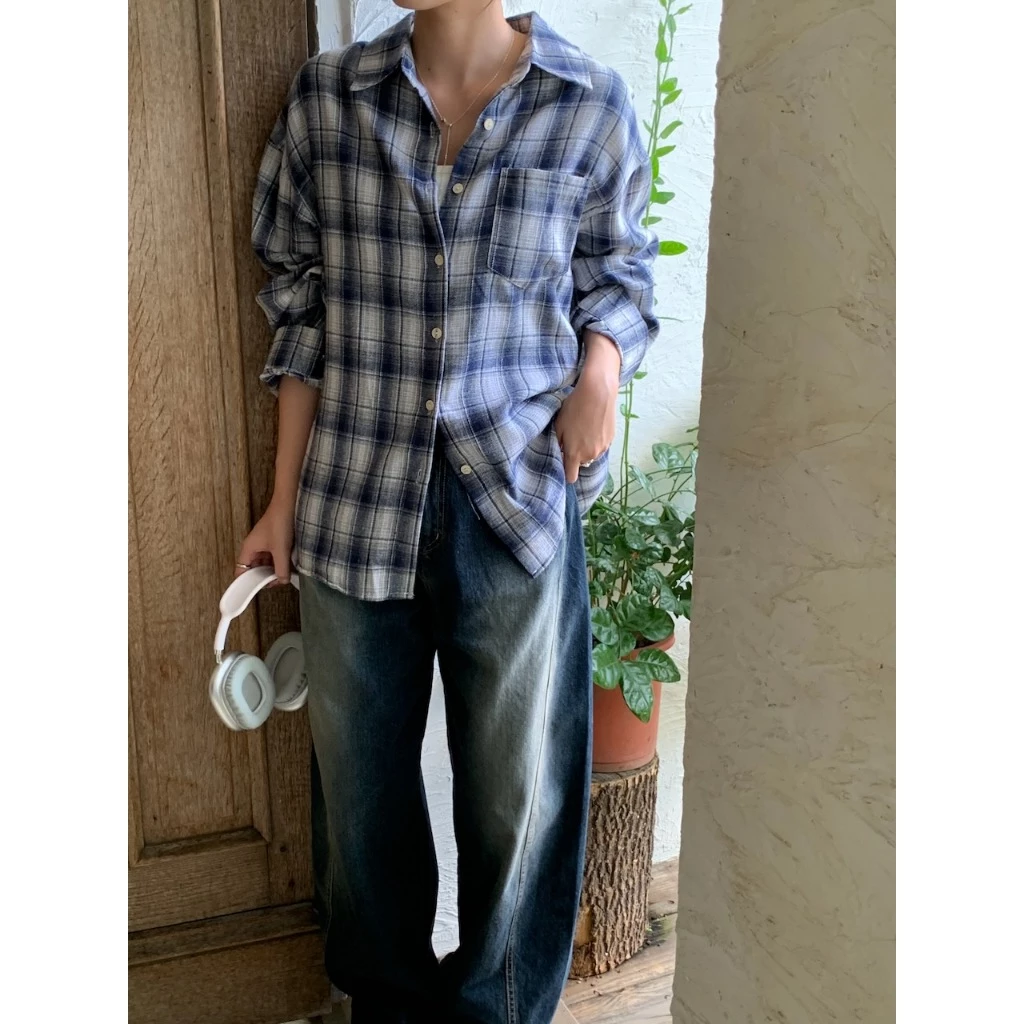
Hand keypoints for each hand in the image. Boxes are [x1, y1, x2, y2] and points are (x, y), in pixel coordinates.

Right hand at [234, 494, 294, 586]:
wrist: (289, 504)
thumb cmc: (280, 522)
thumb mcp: (281, 550)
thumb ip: (281, 569)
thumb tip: (282, 581)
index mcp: (248, 549)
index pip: (241, 571)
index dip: (245, 583)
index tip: (253, 592)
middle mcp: (254, 548)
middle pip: (254, 569)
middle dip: (263, 577)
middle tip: (275, 583)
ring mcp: (263, 544)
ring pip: (264, 563)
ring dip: (272, 570)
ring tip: (282, 576)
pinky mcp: (273, 541)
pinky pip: (272, 557)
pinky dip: (278, 563)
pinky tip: (287, 566)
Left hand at [555, 345, 618, 482]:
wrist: (597, 393)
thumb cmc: (574, 408)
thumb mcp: (559, 426)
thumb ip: (559, 444)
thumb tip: (561, 452)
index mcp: (574, 454)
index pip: (571, 477)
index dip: (567, 473)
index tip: (564, 465)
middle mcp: (590, 455)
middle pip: (582, 464)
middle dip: (577, 456)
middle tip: (573, 438)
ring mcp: (602, 448)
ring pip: (592, 455)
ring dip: (588, 448)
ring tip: (584, 430)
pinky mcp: (611, 439)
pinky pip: (601, 446)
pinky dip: (597, 440)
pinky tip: (594, 425)